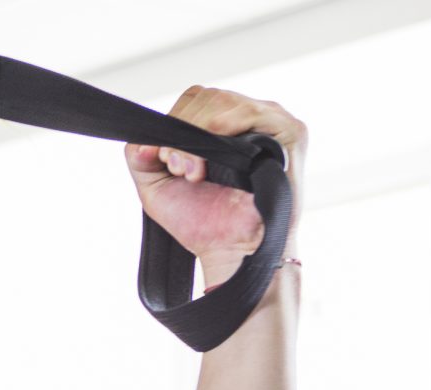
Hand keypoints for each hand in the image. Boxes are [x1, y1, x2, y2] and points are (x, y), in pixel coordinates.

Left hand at [126, 87, 307, 287]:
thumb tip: (141, 135)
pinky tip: (210, 159)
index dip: (174, 121)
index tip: (163, 158)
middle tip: (179, 170)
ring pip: (224, 102)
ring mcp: (273, 122)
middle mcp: (251, 118)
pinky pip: (252, 112)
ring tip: (194, 173)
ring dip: (197, 134)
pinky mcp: (290, 132)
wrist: (231, 252)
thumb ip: (140, 156)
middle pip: (209, 96)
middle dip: (182, 130)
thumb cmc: (203, 222)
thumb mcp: (157, 187)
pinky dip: (221, 130)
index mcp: (225, 124)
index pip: (196, 99)